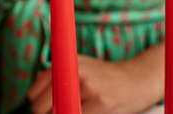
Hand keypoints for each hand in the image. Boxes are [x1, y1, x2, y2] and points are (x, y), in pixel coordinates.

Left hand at [28, 54, 163, 113]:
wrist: (139, 79)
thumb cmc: (107, 78)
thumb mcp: (81, 67)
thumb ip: (58, 76)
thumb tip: (34, 88)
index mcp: (66, 63)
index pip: (34, 94)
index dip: (38, 107)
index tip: (49, 109)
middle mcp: (73, 72)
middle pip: (40, 107)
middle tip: (66, 110)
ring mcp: (87, 88)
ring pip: (59, 113)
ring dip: (66, 113)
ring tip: (82, 108)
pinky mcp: (100, 103)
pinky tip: (94, 111)